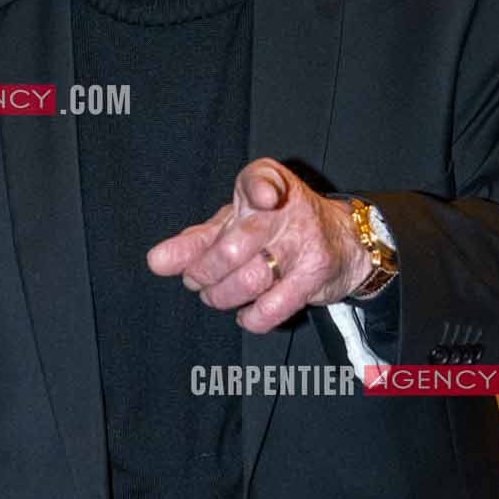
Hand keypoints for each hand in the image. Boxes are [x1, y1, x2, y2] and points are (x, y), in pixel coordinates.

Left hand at [147, 160, 370, 333]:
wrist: (342, 241)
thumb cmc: (275, 228)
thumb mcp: (236, 222)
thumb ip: (196, 241)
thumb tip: (156, 262)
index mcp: (263, 185)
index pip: (260, 181)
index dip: (260, 189)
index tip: (262, 198)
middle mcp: (285, 212)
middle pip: (234, 247)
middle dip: (203, 272)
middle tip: (194, 280)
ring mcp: (302, 245)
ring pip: (251, 279)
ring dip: (221, 296)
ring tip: (214, 296)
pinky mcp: (314, 276)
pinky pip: (275, 306)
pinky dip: (252, 317)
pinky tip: (245, 314)